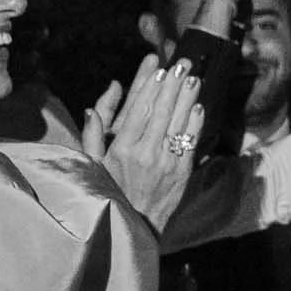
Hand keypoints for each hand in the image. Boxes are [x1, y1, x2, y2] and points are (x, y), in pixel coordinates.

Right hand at [85, 55, 205, 232]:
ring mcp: (166, 162)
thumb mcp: (92, 166)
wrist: (136, 226)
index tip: (159, 69)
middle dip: (173, 85)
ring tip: (194, 77)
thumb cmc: (110, 193)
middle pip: (162, 111)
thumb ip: (91, 136)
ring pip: (178, 123)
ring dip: (188, 98)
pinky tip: (199, 106)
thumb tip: (91, 110)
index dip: (152, 87)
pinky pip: (190, 142)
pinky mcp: (182, 172)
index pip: (139, 110)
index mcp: (121, 148)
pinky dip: (195, 123)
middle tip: (183, 64)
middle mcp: (144, 153)